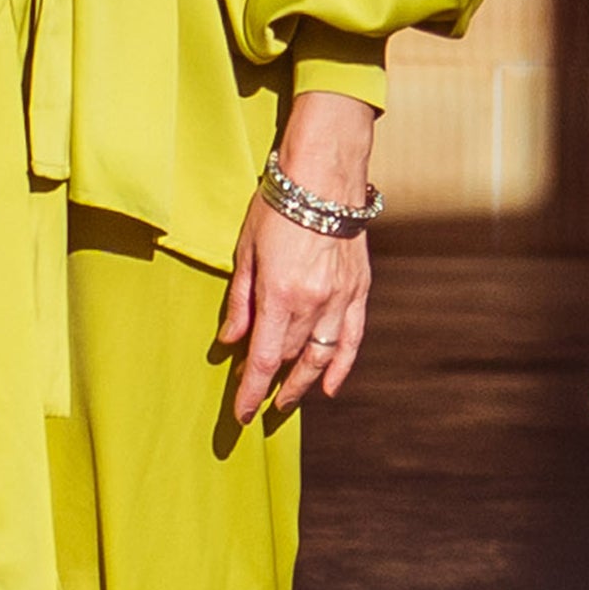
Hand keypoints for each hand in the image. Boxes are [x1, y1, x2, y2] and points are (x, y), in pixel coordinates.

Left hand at [219, 93, 375, 421]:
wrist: (325, 174)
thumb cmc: (278, 206)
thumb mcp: (245, 250)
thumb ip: (239, 300)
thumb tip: (229, 340)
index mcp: (278, 296)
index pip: (262, 359)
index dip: (250, 391)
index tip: (242, 414)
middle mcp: (312, 305)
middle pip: (288, 359)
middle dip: (272, 384)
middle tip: (258, 402)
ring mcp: (339, 300)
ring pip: (320, 357)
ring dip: (303, 383)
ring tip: (288, 400)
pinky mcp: (358, 290)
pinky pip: (351, 339)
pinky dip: (341, 366)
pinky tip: (330, 387)